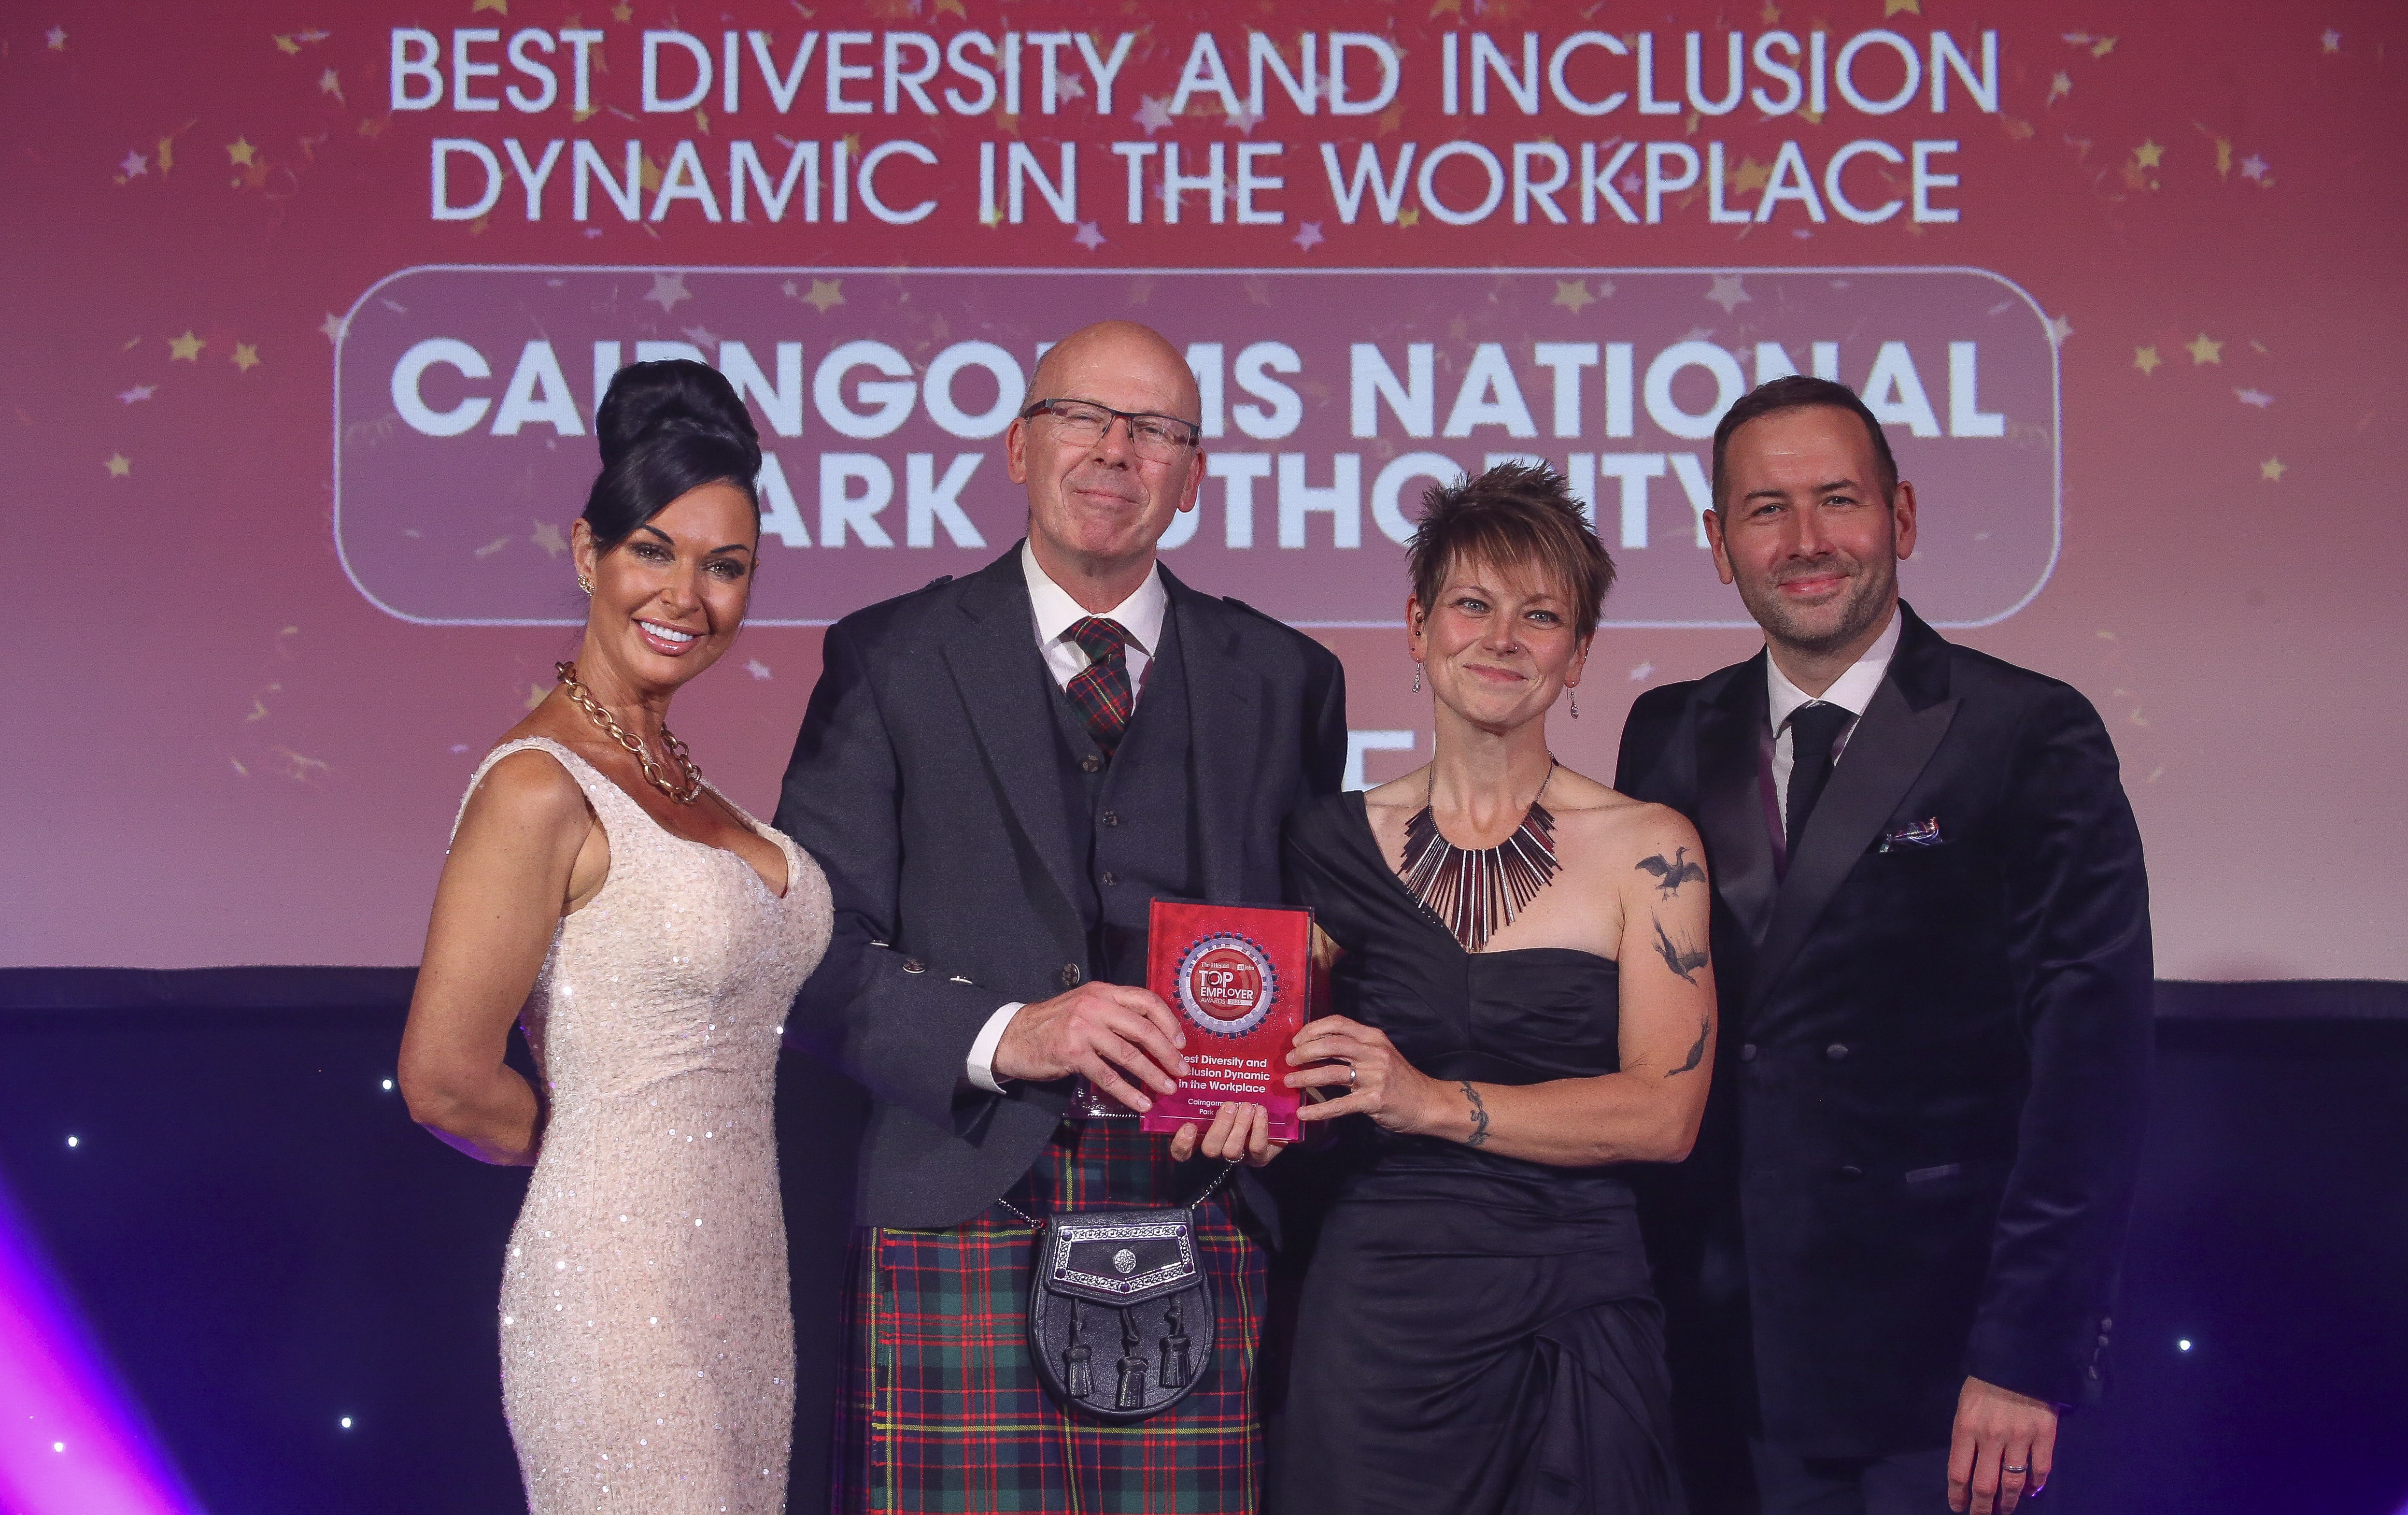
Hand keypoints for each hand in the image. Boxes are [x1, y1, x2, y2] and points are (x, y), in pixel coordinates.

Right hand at [990, 982, 1186, 1113]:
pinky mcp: (1072, 1052)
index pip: (1146, 1000)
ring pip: (1128, 1054)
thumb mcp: (1086, 1007)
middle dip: (1167, 1052)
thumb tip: (1153, 1037)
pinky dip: (1127, 1092)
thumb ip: (1115, 1014)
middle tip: (1183, 1070)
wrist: (1013, 1035)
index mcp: (1103, 992)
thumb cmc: (1054, 1023)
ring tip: (1168, 1089)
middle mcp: (1095, 1005)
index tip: (1181, 1042)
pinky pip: (1107, 1076)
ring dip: (1153, 1074)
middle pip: (1143, 1028)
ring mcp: (1083, 1028)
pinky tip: (1140, 1103)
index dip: (1169, 1022)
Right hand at [1168, 1102, 1283, 1165]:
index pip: (1182, 1152)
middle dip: (1219, 1126)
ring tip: (1247, 1106)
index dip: (1182, 1143)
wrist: (1272, 1121)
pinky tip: (1260, 1111)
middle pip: (1210, 1149)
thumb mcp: (1223, 1099)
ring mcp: (1238, 1157)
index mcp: (1203, 1139)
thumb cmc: (1240, 1104)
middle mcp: (1218, 1151)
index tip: (1189, 1126)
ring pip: (1232, 1150)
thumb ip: (1212, 1095)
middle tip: (1229, 1105)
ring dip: (1240, 1126)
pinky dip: (1259, 1128)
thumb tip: (1207, 1073)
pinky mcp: (1259, 1158)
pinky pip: (1257, 1147)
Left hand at [1284, 1016, 1444, 1134]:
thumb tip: (1316, 1050)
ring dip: (1305, 1077)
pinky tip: (1303, 1114)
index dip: (1312, 1029)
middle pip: (1331, 1044)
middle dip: (1304, 1051)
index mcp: (1373, 1038)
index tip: (1296, 1040)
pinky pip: (1340, 1104)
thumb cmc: (1400, 1079)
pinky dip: (1318, 1110)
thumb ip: (1355, 1049)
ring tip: (1289, 1082)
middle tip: (1289, 1061)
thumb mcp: (1380, 1055)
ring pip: (1332, 1073)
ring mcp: (1375, 1076)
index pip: (1338, 1023)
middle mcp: (1374, 1053)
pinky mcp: (1375, 1100)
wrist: (1429, 1103)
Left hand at [1948, 1375, 2057, 1513]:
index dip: (1958, 1496)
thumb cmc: (1986, 1381)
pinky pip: (2040, 1470)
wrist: (2020, 1357)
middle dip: (1982, 1507)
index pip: (1958, 1473)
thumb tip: (1971, 1467)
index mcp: (1966, 1427)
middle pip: (1985, 1485)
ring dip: (2008, 1502)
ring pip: (2013, 1483)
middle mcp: (1991, 1437)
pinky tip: (2030, 1490)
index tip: (1958, 1508)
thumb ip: (1966, 1435)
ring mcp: (2020, 1437)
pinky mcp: (2045, 1435)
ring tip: (2004, 1509)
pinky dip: (2035, 1485)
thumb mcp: (1965, 1405)